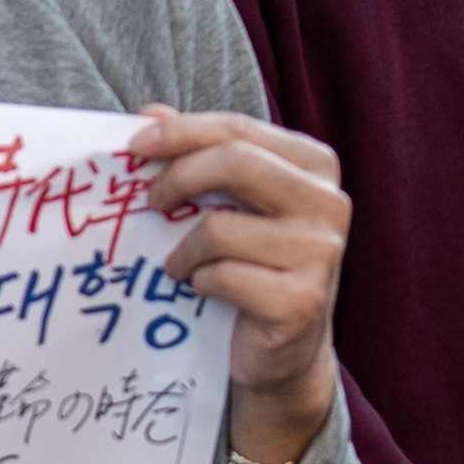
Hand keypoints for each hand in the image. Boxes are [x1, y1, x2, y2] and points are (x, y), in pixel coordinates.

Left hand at [138, 107, 349, 463]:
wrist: (284, 351)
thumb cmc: (254, 263)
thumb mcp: (232, 202)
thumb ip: (200, 153)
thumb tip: (149, 113)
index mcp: (315, 165)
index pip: (239, 130)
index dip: (181, 131)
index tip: (134, 145)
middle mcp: (328, 203)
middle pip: (236, 163)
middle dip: (178, 177)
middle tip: (150, 201)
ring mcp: (321, 253)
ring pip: (220, 229)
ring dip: (183, 250)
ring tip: (180, 264)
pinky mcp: (301, 302)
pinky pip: (223, 277)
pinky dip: (199, 283)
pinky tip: (204, 291)